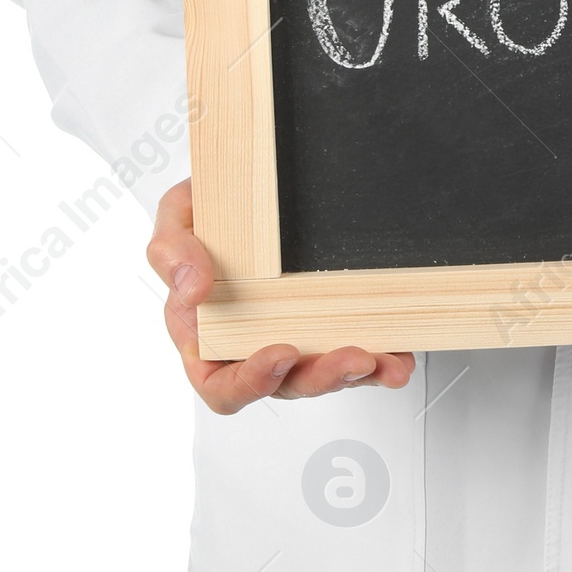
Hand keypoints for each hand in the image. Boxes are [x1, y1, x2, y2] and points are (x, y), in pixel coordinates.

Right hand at [147, 180, 413, 415]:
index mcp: (205, 339)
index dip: (250, 381)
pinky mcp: (328, 325)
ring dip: (356, 373)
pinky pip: (354, 351)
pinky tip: (398, 354)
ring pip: (323, 374)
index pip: (221, 385)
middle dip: (320, 378)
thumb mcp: (176, 219)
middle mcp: (250, 347)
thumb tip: (191, 290)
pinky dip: (380, 357)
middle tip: (352, 358)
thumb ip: (172, 254)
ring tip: (383, 359)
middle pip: (283, 386)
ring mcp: (293, 337)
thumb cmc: (205, 213)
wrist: (244, 186)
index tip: (281, 353)